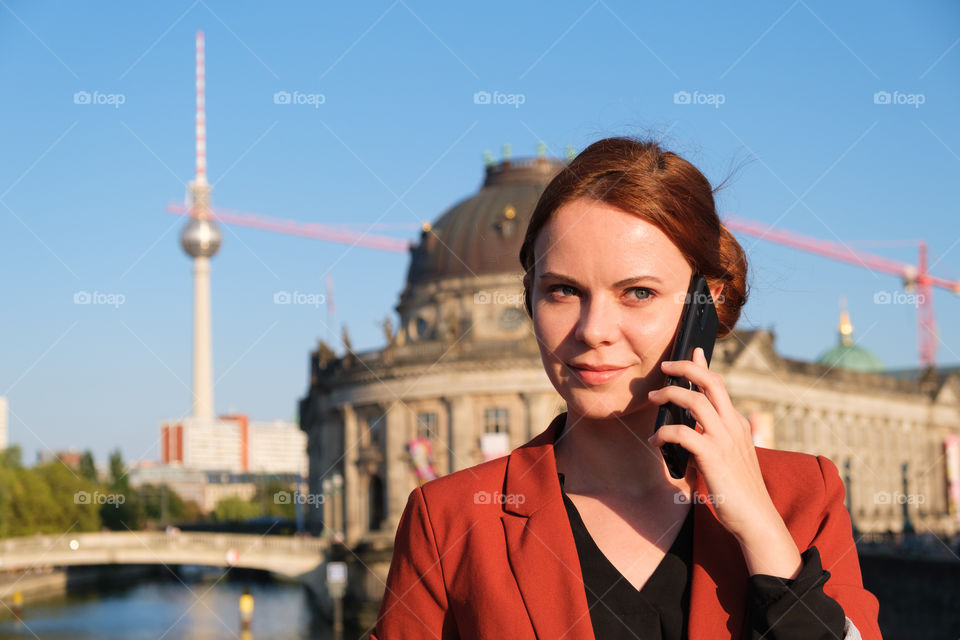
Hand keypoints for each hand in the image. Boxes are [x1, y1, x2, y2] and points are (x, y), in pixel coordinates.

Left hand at [646, 347, 802, 578]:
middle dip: (686, 368)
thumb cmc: (737, 491)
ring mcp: (725, 439)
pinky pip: (683, 432)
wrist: (756, 519)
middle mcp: (734, 426)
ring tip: (654, 398)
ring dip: (670, 395)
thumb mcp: (726, 459)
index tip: (693, 350)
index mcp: (737, 424)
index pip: (719, 385)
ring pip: (695, 401)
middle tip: (665, 367)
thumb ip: (709, 441)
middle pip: (710, 383)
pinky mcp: (713, 456)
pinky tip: (655, 442)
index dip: (703, 366)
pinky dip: (664, 433)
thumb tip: (684, 432)